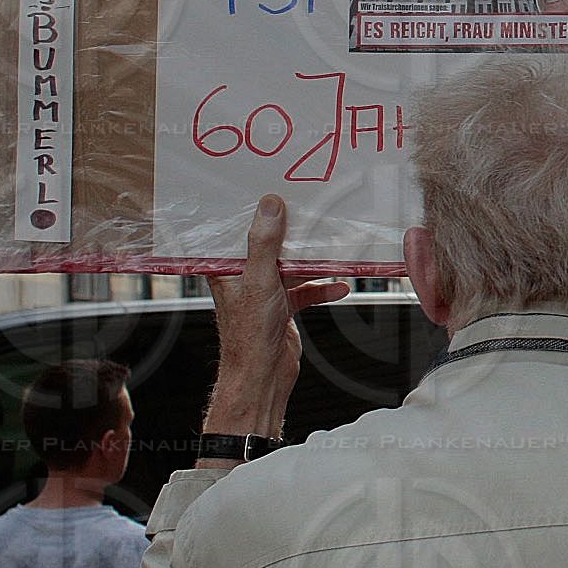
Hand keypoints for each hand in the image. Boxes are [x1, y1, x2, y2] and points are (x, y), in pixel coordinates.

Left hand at [204, 195, 348, 442]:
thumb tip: (270, 206)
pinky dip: (322, 288)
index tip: (275, 191)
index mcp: (227, 268)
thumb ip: (264, 243)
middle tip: (313, 213)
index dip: (255, 212)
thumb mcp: (260, 280)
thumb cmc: (250, 335)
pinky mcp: (283, 307)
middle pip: (270, 245)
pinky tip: (340, 287)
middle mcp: (244, 277)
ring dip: (314, 262)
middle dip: (292, 233)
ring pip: (292, 266)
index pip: (238, 230)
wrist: (263, 376)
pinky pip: (305, 290)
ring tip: (334, 249)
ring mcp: (265, 292)